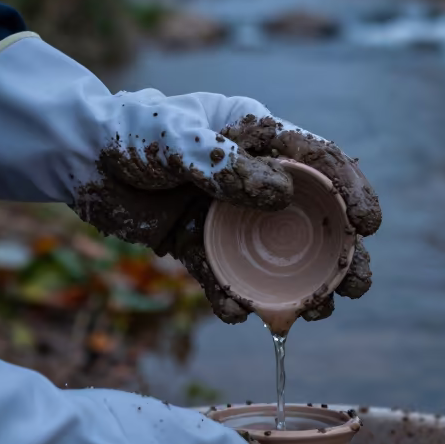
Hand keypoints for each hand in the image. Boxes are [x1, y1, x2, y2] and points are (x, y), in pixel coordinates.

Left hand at [0, 35, 380, 322]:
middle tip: (356, 287)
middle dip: (342, 255)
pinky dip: (235, 299)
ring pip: (278, 256)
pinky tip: (240, 314)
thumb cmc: (132, 129)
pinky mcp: (198, 246)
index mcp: (261, 138)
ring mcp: (229, 216)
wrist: (76, 157)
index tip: (368, 225)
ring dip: (301, 287)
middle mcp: (255, 178)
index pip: (323, 162)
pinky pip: (225, 278)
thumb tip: (280, 197)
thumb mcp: (178, 138)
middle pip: (314, 218)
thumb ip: (226, 165)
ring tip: (315, 312)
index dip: (354, 191)